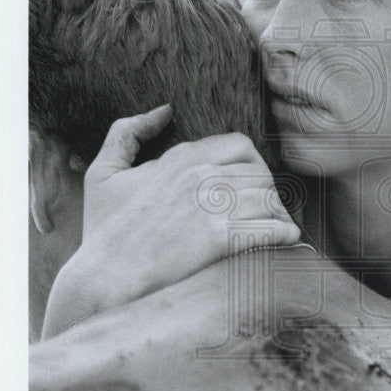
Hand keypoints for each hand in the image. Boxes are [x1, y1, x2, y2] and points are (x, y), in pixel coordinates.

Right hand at [42, 105, 299, 336]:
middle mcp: (200, 176)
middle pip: (260, 171)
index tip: (249, 183)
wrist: (105, 279)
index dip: (251, 163)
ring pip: (269, 198)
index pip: (240, 145)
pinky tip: (286, 238)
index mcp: (181, 157)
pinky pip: (269, 227)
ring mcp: (212, 206)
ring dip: (277, 212)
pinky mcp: (220, 238)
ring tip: (278, 226)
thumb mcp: (103, 171)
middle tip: (267, 209)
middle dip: (268, 189)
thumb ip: (128, 132)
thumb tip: (163, 111)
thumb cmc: (104, 230)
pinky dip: (284, 231)